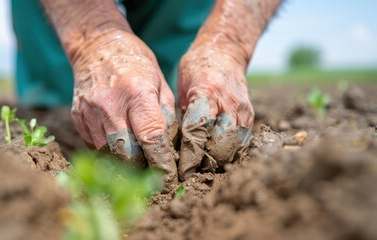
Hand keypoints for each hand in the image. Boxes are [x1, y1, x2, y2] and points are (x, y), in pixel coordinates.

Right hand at [70, 29, 177, 187]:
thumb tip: (168, 147)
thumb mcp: (159, 82)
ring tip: (137, 161)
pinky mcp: (77, 117)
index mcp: (136, 93)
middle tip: (153, 172)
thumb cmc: (135, 62)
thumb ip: (165, 115)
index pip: (150, 138)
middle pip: (127, 153)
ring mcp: (89, 112)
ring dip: (124, 161)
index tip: (169, 177)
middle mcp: (109, 105)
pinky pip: (94, 145)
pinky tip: (119, 144)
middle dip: (142, 167)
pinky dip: (109, 150)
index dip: (162, 162)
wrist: (96, 45)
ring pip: (108, 153)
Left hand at [178, 45, 253, 179]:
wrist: (225, 50)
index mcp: (206, 94)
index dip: (190, 157)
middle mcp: (228, 103)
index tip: (181, 172)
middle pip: (220, 145)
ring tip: (204, 169)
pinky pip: (243, 141)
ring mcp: (242, 109)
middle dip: (206, 164)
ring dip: (220, 161)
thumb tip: (176, 148)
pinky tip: (218, 158)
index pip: (198, 133)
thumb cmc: (197, 67)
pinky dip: (231, 152)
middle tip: (192, 174)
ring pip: (235, 146)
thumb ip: (184, 116)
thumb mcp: (182, 87)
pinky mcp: (250, 115)